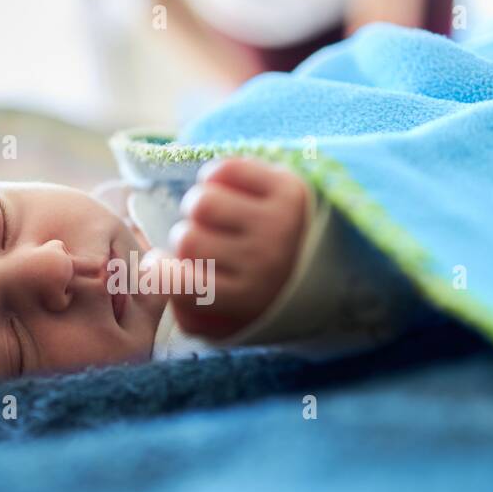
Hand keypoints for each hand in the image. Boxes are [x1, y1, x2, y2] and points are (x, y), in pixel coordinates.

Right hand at [155, 157, 310, 339]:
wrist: (341, 265)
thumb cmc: (273, 293)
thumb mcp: (236, 321)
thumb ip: (190, 313)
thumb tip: (151, 274)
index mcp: (248, 299)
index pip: (178, 283)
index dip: (161, 272)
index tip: (165, 266)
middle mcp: (263, 260)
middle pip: (187, 239)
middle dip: (189, 238)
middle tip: (208, 242)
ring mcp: (277, 220)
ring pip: (202, 201)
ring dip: (201, 206)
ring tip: (218, 215)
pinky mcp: (288, 186)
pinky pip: (226, 169)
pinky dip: (218, 176)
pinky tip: (231, 191)